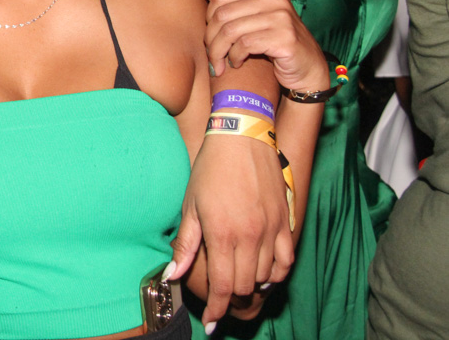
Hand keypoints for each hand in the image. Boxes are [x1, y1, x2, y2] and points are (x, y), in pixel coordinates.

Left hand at [172, 134, 292, 328]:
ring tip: (238, 281)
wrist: (242, 138)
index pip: (222, 286)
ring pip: (266, 277)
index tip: (213, 322)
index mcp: (222, 234)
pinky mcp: (286, 222)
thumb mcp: (189, 205)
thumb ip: (185, 244)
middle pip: (244, 285)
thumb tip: (173, 275)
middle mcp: (250, 236)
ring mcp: (271, 230)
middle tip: (220, 296)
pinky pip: (286, 260)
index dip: (217, 308)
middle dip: (230, 297)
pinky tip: (263, 272)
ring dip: (251, 284)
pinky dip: (276, 272)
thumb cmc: (210, 170)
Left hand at [199, 0, 328, 93]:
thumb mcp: (250, 19)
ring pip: (231, 31)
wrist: (307, 69)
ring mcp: (282, 17)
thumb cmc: (274, 43)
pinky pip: (245, 45)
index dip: (208, 19)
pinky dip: (235, 57)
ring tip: (220, 63)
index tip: (210, 37)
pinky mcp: (285, 38)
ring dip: (219, 52)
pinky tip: (237, 64)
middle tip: (212, 56)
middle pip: (223, 15)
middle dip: (211, 40)